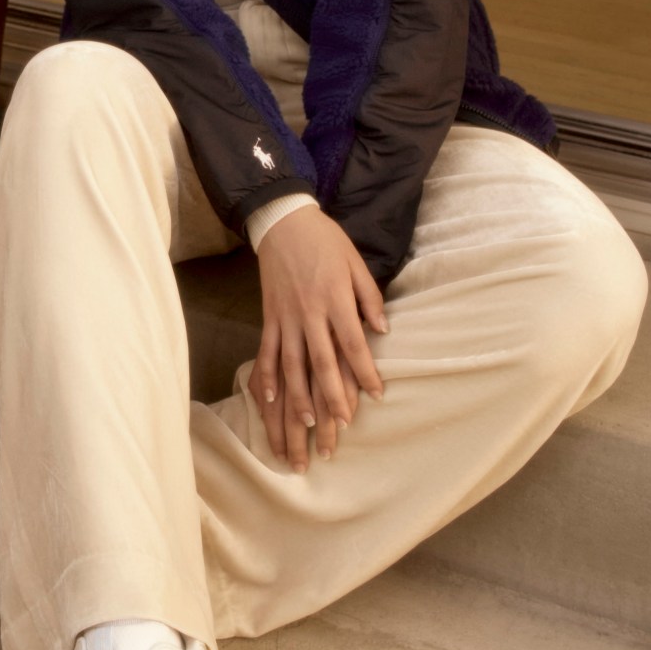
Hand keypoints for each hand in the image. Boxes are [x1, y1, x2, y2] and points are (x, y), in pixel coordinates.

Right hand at [247, 206, 387, 471]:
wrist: (283, 221)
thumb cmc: (326, 241)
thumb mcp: (355, 262)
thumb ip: (369, 298)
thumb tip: (383, 329)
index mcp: (334, 298)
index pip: (352, 342)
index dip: (365, 371)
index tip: (377, 395)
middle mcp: (308, 312)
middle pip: (321, 362)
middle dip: (332, 397)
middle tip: (341, 427)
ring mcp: (285, 317)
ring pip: (292, 364)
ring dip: (298, 397)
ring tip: (308, 425)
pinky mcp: (269, 317)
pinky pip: (267, 351)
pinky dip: (267, 377)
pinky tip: (269, 400)